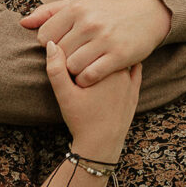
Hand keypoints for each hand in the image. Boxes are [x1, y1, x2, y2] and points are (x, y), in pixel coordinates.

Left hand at [21, 0, 170, 86]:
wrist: (148, 14)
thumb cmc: (109, 10)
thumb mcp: (81, 4)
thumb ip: (50, 12)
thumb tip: (23, 23)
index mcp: (77, 7)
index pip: (45, 36)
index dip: (50, 46)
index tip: (62, 47)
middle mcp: (89, 22)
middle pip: (57, 53)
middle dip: (62, 59)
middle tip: (74, 59)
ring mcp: (104, 39)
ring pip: (71, 66)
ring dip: (73, 72)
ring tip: (81, 68)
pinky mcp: (118, 55)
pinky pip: (89, 75)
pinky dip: (86, 80)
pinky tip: (91, 76)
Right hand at [45, 41, 141, 159]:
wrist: (101, 145)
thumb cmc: (82, 119)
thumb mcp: (64, 94)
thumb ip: (56, 68)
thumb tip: (50, 43)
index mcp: (105, 66)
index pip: (94, 42)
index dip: (84, 41)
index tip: (76, 42)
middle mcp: (122, 70)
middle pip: (108, 48)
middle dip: (98, 47)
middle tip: (86, 46)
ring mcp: (131, 81)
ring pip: (122, 57)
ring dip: (112, 55)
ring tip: (99, 54)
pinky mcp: (135, 92)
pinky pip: (134, 71)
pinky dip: (127, 64)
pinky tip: (115, 64)